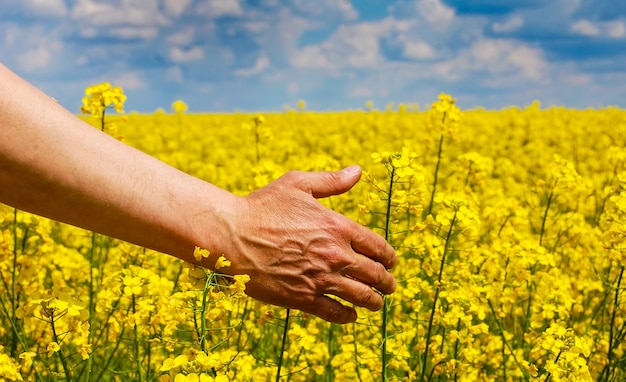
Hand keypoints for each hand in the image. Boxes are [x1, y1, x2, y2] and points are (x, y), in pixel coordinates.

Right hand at [222, 166, 396, 323]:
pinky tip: (351, 315)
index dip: (390, 257)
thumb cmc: (262, 207)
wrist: (232, 235)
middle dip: (387, 283)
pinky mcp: (302, 298)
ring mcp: (320, 279)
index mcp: (338, 226)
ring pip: (361, 297)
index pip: (378, 247)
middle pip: (375, 275)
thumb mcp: (298, 184)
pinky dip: (347, 316)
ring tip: (377, 303)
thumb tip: (358, 171)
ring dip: (374, 302)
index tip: (391, 263)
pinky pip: (335, 313)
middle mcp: (335, 255)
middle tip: (390, 286)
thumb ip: (331, 181)